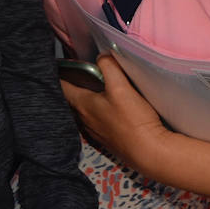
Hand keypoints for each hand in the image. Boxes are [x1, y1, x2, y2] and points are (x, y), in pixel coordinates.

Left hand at [61, 54, 171, 177]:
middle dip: (72, 88)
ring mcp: (96, 132)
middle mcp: (84, 120)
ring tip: (92, 90)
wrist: (150, 153)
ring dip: (85, 102)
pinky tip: (108, 111)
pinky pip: (96, 123)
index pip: (63, 86)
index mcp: (82, 105)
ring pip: (84, 112)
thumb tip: (102, 55)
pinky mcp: (109, 141)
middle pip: (72, 100)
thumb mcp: (120, 86)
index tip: (58, 66)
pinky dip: (97, 114)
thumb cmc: (133, 120)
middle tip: (77, 75)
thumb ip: (108, 66)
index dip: (60, 74)